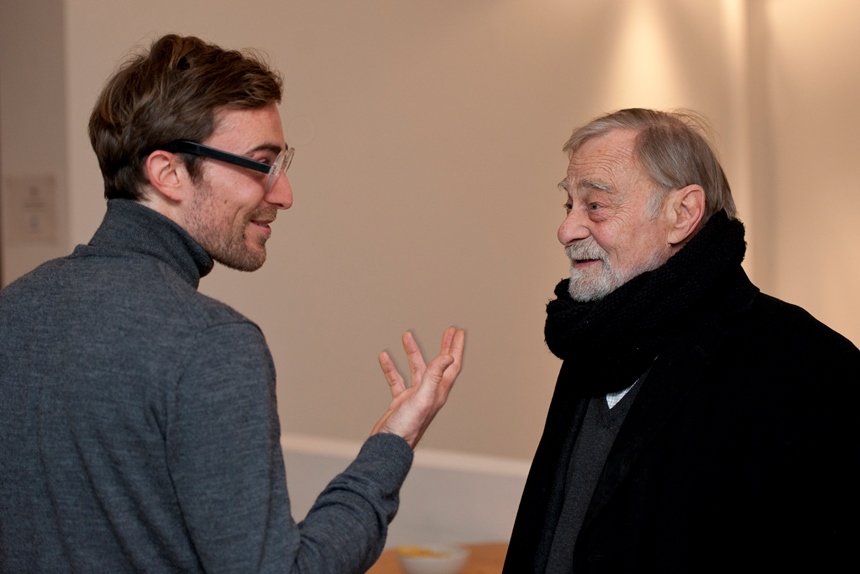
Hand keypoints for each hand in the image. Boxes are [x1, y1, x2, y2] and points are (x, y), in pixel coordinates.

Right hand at [371, 327, 465, 447]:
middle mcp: (429, 393)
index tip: (459, 332)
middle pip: (439, 364)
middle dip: (444, 346)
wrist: (389, 447)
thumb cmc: (407, 426)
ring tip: (407, 335)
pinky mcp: (400, 402)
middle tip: (449, 331)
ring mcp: (415, 397)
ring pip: (416, 369)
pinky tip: (384, 357)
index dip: (456, 348)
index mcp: (438, 391)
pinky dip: (391, 367)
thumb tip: (448, 357)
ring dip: (413, 352)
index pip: (452, 365)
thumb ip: (434, 376)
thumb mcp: (422, 397)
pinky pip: (396, 380)